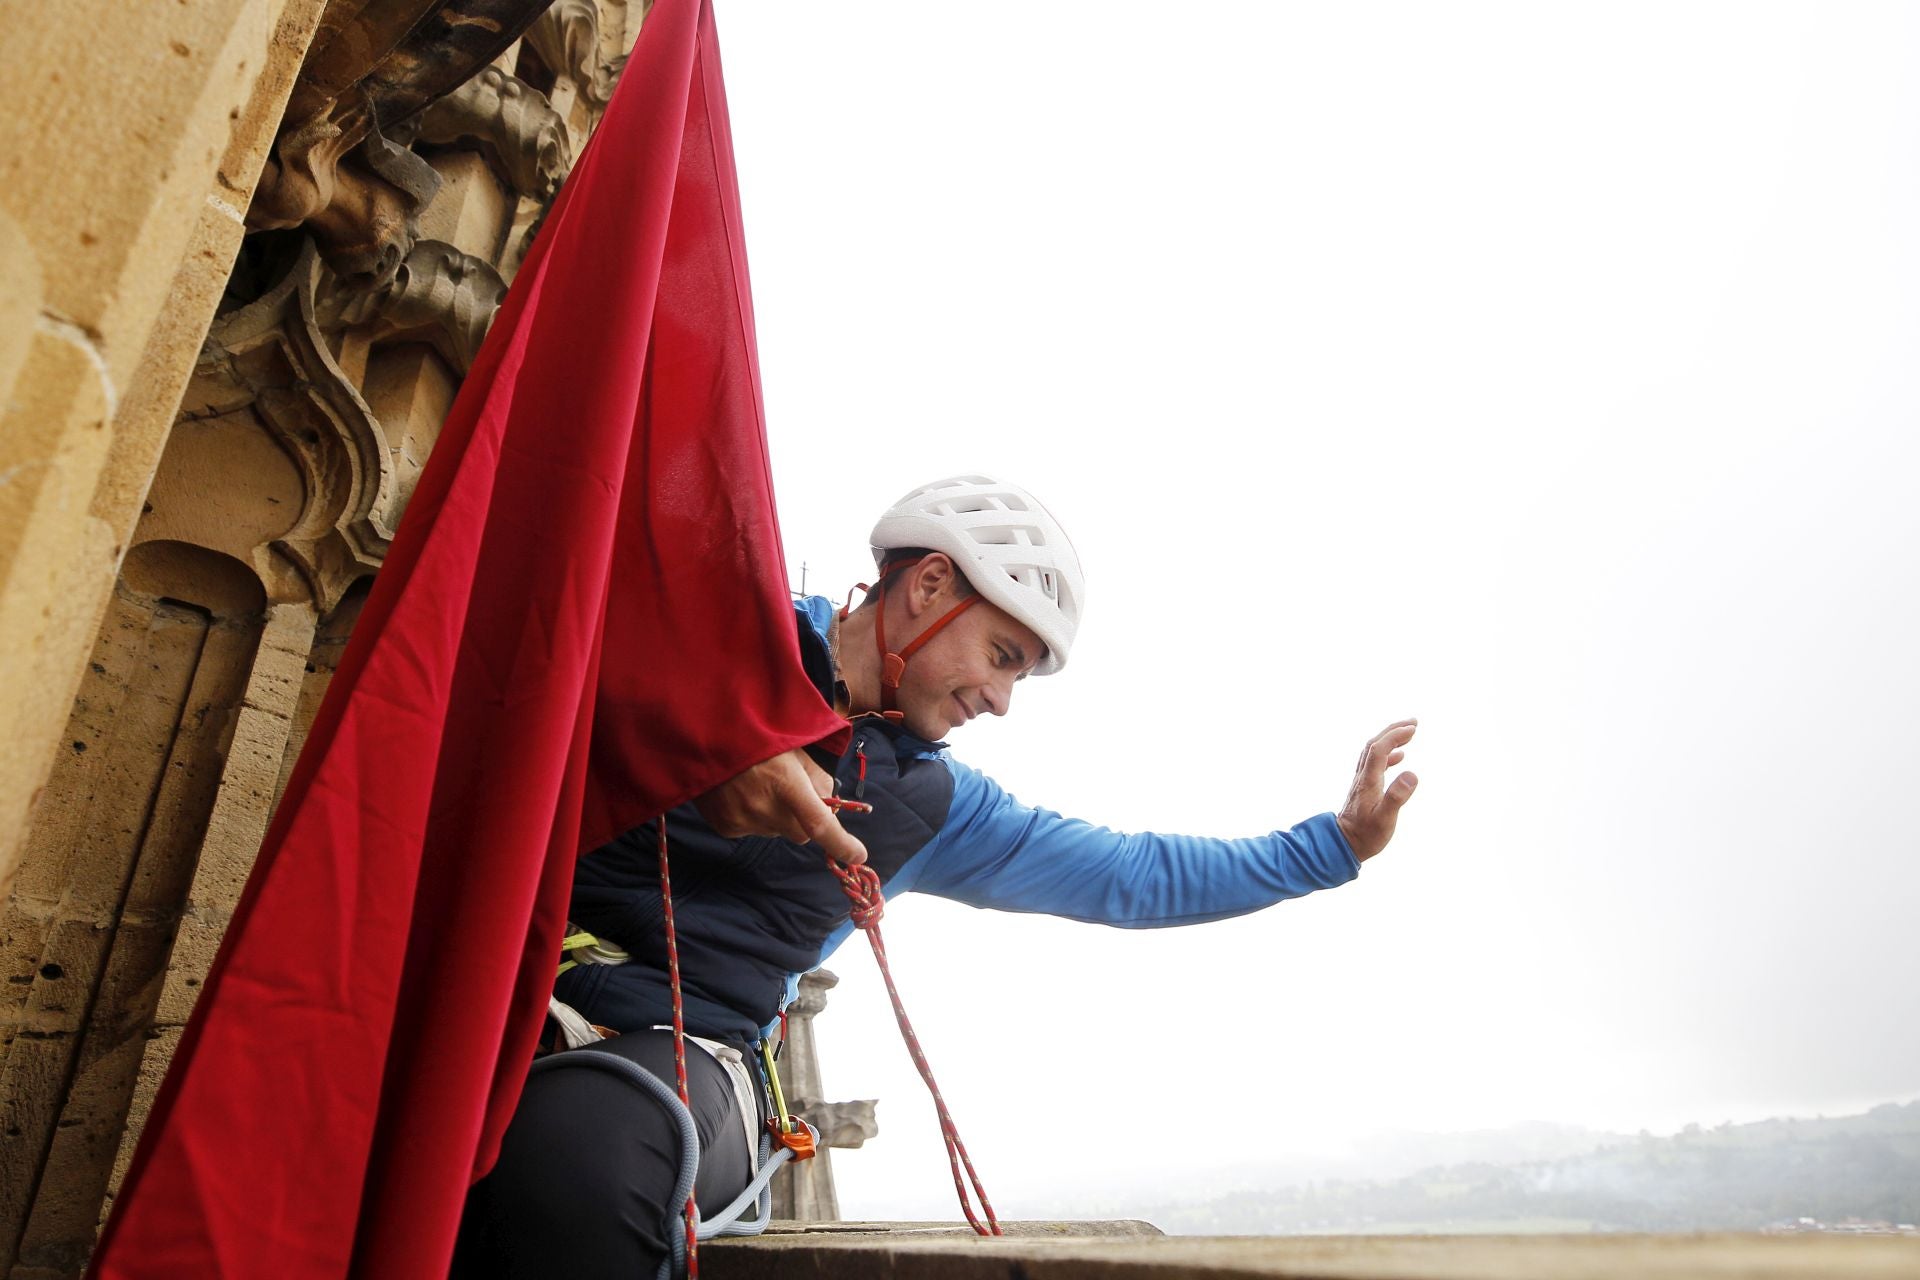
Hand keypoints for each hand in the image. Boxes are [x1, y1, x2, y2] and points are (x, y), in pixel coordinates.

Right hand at [693, 748, 868, 866]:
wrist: (699, 736)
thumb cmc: (753, 734)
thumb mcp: (792, 745)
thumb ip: (816, 777)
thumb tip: (829, 804)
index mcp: (786, 783)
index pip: (820, 823)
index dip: (842, 844)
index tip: (859, 855)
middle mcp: (765, 808)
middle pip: (802, 834)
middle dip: (805, 820)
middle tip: (793, 794)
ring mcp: (743, 821)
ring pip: (777, 832)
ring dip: (778, 817)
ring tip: (760, 786)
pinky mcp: (726, 827)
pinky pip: (754, 831)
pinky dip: (756, 818)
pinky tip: (743, 794)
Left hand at [1337, 719, 1418, 862]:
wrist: (1343, 844)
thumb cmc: (1366, 836)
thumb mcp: (1385, 819)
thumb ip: (1397, 797)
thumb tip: (1412, 774)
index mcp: (1368, 781)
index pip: (1379, 749)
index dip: (1395, 736)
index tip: (1413, 728)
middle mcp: (1363, 777)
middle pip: (1374, 745)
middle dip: (1393, 730)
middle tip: (1413, 723)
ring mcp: (1362, 781)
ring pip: (1373, 752)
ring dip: (1390, 739)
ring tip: (1409, 732)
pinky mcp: (1364, 787)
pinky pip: (1375, 763)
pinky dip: (1389, 755)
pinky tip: (1400, 757)